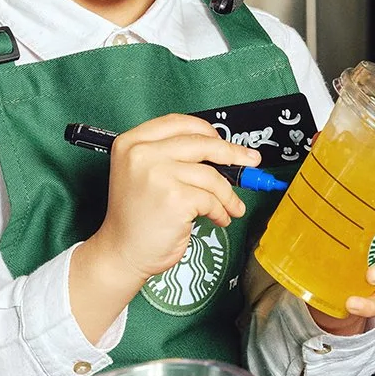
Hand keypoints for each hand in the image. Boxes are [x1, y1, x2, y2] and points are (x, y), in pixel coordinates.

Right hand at [69, 115, 261, 343]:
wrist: (122, 252)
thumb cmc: (136, 217)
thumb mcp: (143, 174)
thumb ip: (171, 156)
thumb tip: (219, 150)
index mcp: (132, 142)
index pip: (178, 123)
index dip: (206, 131)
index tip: (224, 141)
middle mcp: (141, 153)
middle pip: (201, 143)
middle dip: (232, 153)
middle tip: (251, 162)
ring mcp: (157, 174)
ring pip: (211, 176)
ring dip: (227, 195)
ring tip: (231, 207)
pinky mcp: (175, 198)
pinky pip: (211, 200)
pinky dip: (220, 211)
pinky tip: (217, 219)